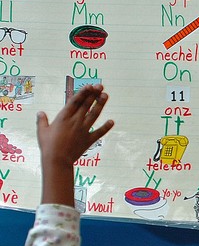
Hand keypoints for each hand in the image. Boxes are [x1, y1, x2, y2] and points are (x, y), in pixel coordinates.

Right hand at [36, 84, 113, 205]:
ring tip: (105, 96)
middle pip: (86, 105)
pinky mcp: (89, 139)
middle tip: (100, 86)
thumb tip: (40, 113)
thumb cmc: (48, 145)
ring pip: (94, 114)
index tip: (89, 86)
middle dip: (94, 94)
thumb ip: (42, 121)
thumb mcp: (42, 131)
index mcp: (63, 117)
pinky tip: (112, 121)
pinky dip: (106, 127)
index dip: (83, 92)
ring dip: (100, 104)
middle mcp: (75, 121)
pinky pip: (100, 132)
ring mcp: (84, 129)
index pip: (75, 101)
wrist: (57, 160)